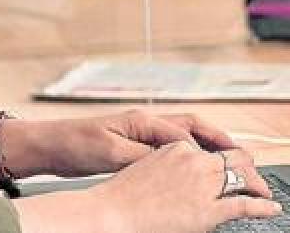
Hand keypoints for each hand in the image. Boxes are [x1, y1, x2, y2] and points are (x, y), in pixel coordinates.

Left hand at [5, 109, 238, 178]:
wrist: (49, 146)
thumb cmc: (75, 146)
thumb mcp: (111, 153)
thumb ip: (144, 156)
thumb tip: (175, 159)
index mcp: (142, 121)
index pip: (185, 130)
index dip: (210, 145)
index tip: (229, 159)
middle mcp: (144, 122)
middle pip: (191, 126)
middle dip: (217, 139)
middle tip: (241, 154)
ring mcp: (139, 133)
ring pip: (182, 136)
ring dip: (205, 146)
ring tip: (226, 161)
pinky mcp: (132, 145)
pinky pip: (168, 147)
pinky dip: (186, 155)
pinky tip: (194, 169)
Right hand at [88, 143, 279, 232]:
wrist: (112, 213)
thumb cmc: (121, 197)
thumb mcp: (146, 169)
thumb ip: (167, 167)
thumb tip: (177, 176)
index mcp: (178, 148)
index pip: (211, 149)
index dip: (225, 157)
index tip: (230, 163)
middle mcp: (195, 161)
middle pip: (234, 157)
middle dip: (248, 166)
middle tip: (254, 177)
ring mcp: (204, 184)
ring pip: (243, 176)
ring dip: (257, 183)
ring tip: (264, 191)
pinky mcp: (209, 208)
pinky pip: (245, 204)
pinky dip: (263, 205)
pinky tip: (271, 207)